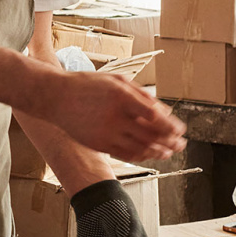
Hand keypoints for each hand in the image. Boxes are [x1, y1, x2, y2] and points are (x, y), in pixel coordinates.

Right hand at [32, 69, 183, 162]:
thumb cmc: (86, 85)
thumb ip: (140, 94)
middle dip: (170, 142)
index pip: (154, 116)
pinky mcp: (98, 144)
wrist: (54, 97)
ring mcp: (105, 132)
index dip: (170, 126)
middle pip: (150, 135)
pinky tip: (149, 155)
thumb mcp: (115, 80)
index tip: (180, 129)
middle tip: (181, 144)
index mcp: (121, 96)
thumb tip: (162, 110)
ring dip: (158, 152)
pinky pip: (125, 154)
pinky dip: (140, 156)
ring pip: (139, 148)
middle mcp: (114, 116)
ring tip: (168, 152)